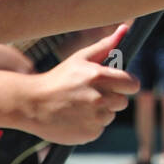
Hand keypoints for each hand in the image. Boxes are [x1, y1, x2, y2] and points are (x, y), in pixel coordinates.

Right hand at [20, 25, 137, 144]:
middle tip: (93, 94)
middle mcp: (100, 99)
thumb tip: (125, 29)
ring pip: (110, 115)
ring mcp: (95, 118)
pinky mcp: (89, 134)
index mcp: (99, 77)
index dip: (126, 84)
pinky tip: (75, 117)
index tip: (118, 84)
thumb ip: (106, 45)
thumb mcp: (80, 58)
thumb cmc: (58, 79)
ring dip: (100, 112)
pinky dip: (90, 124)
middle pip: (123, 102)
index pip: (132, 84)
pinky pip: (99, 129)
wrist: (31, 104)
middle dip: (112, 97)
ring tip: (80, 105)